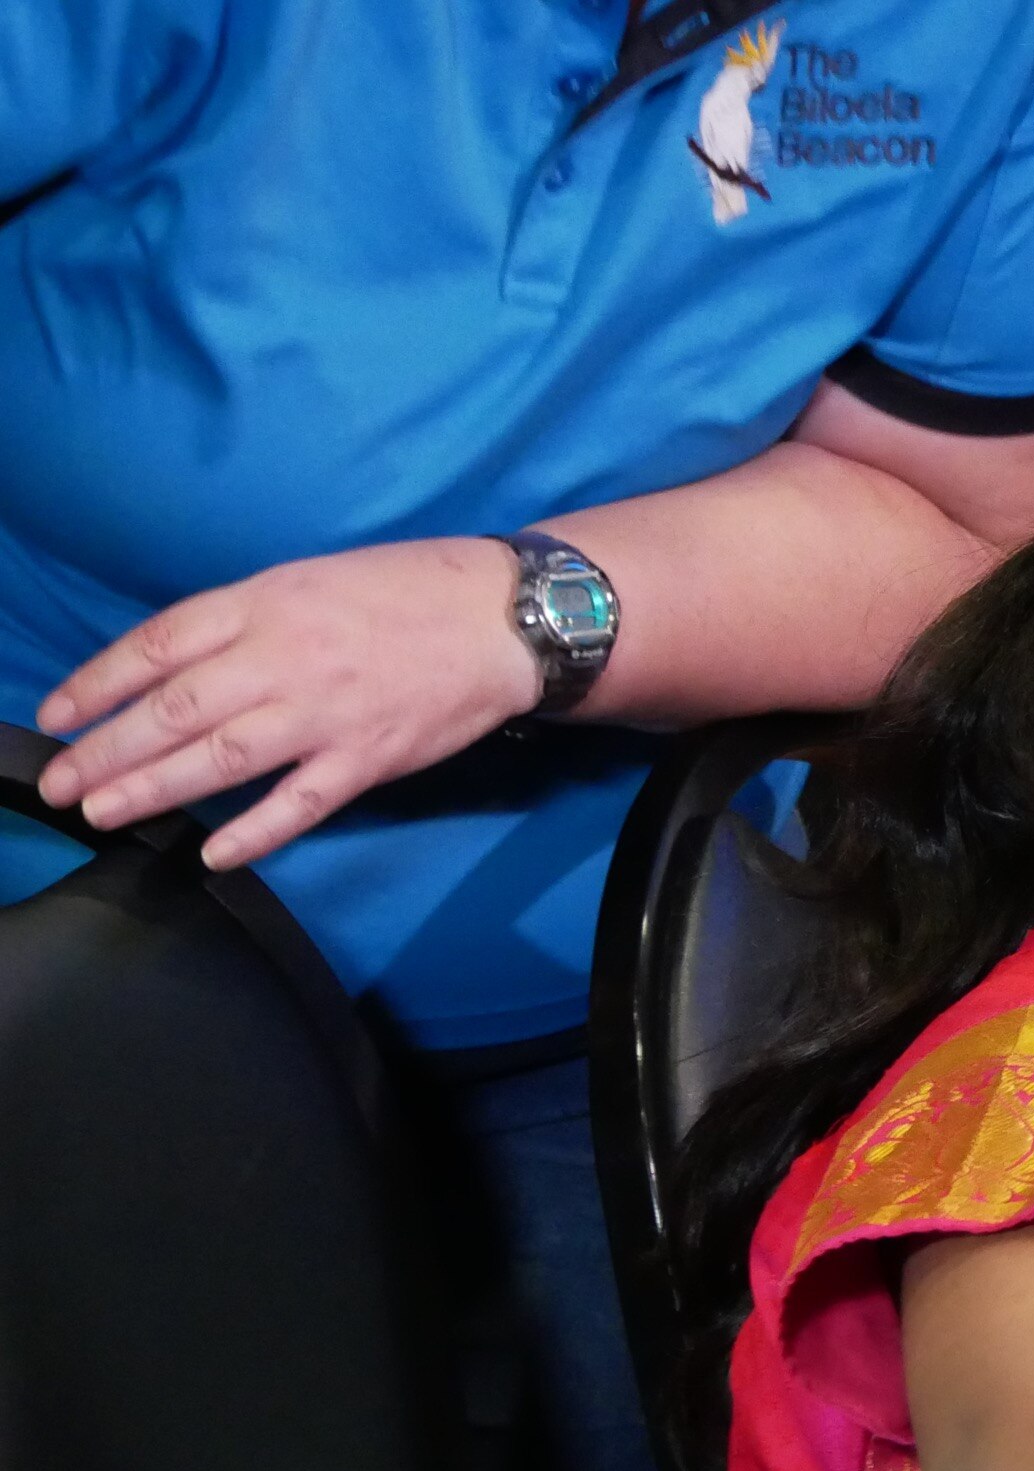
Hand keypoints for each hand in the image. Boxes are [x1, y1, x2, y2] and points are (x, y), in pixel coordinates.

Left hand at [34, 537, 544, 868]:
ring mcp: (326, 713)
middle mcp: (284, 658)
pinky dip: (254, 832)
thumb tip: (174, 667)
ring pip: (221, 758)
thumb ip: (240, 621)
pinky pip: (299, 803)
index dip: (98, 683)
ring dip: (154, 789)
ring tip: (103, 811)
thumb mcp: (306, 579)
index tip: (55, 714)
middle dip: (106, 750)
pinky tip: (212, 851)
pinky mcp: (368, 758)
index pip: (158, 646)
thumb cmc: (404, 591)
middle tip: (59, 783)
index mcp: (265, 604)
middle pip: (175, 710)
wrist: (501, 620)